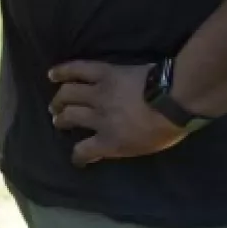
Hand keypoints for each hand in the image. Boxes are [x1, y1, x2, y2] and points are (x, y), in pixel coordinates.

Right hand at [48, 61, 188, 166]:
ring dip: (59, 99)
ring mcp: (98, 94)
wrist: (174, 99)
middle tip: (58, 120)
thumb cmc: (166, 128)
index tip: (77, 158)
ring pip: (68, 94)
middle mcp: (97, 118)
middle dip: (61, 120)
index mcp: (109, 141)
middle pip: (70, 117)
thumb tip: (108, 148)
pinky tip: (52, 75)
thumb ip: (122, 148)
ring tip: (55, 103)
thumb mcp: (144, 148)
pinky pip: (78, 70)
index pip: (84, 151)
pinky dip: (63, 71)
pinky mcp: (103, 73)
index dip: (78, 155)